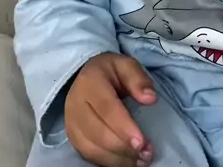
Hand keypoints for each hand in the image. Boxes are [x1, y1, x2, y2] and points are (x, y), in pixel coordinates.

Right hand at [65, 52, 156, 166]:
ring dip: (118, 159)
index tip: (142, 142)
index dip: (124, 127)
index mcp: (90, 82)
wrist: (86, 77)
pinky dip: (109, 162)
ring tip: (140, 160)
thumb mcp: (126, 65)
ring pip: (92, 149)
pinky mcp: (73, 139)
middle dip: (123, 147)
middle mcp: (75, 105)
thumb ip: (138, 79)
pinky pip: (89, 155)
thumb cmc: (111, 72)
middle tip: (146, 153)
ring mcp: (71, 124)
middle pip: (98, 133)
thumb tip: (150, 99)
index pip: (106, 108)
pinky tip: (127, 162)